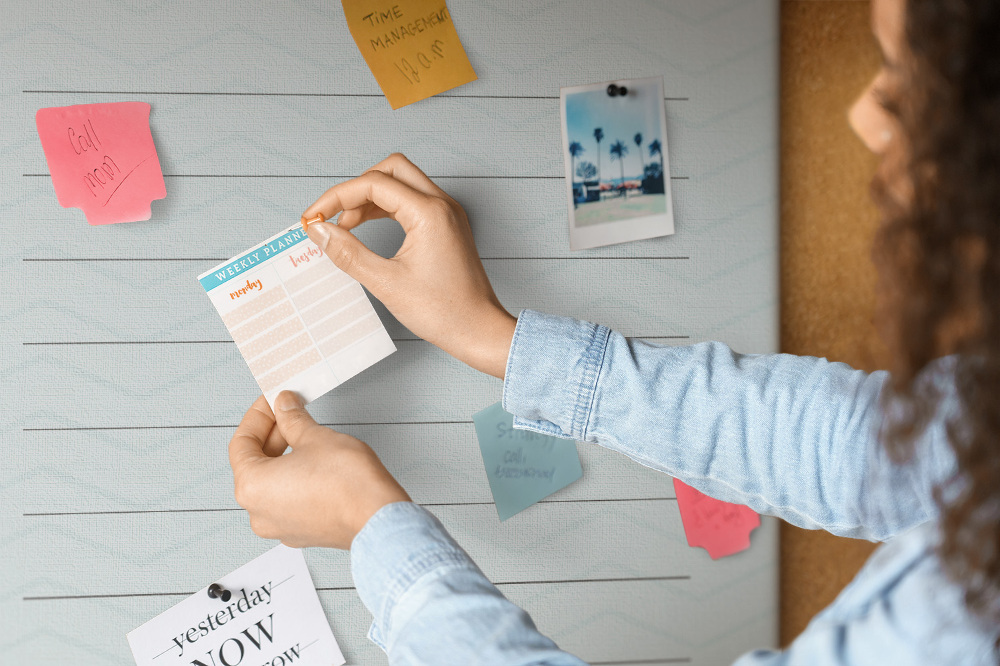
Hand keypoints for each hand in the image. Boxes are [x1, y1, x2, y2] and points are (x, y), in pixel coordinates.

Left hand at [228, 392, 410, 548]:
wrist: (378, 517)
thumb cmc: (347, 482)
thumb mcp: (315, 436)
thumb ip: (292, 419)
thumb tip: (284, 407)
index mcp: (252, 486)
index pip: (242, 442)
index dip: (258, 416)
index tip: (272, 401)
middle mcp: (258, 512)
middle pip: (254, 464)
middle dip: (273, 435)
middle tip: (290, 412)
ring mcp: (279, 526)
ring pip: (272, 484)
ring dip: (283, 456)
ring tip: (305, 435)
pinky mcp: (300, 532)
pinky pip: (288, 500)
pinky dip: (295, 478)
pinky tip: (314, 462)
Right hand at [301, 153, 516, 378]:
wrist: (479, 330)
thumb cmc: (443, 312)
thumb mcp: (386, 283)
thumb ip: (348, 253)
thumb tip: (319, 231)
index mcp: (429, 213)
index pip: (373, 184)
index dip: (337, 198)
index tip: (314, 218)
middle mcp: (442, 205)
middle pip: (391, 170)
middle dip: (356, 188)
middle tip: (334, 216)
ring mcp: (448, 214)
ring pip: (402, 184)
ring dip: (371, 198)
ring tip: (346, 227)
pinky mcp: (448, 226)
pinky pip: (413, 202)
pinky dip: (387, 208)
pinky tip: (368, 228)